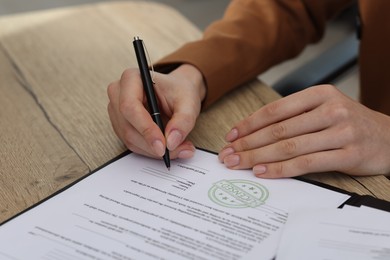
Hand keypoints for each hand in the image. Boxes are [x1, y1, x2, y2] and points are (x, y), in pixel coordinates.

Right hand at [107, 64, 205, 158]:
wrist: (177, 93)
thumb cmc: (180, 91)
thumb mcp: (189, 102)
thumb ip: (183, 121)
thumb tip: (171, 142)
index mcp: (131, 78)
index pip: (130, 106)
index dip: (145, 129)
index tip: (163, 146)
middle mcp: (118, 93)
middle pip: (128, 126)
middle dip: (152, 144)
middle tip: (176, 150)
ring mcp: (116, 110)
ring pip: (129, 138)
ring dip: (152, 150)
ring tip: (178, 149)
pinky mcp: (120, 125)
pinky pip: (132, 143)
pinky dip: (150, 150)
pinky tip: (167, 148)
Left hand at [218, 85, 389, 177]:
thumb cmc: (349, 123)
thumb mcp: (324, 109)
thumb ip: (294, 116)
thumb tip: (254, 131)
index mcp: (320, 94)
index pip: (275, 110)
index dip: (249, 124)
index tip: (231, 135)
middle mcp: (331, 109)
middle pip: (278, 130)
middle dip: (248, 144)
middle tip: (228, 154)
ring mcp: (341, 131)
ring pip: (289, 146)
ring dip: (258, 157)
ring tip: (239, 163)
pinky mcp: (348, 154)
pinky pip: (306, 163)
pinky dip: (281, 169)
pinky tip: (263, 172)